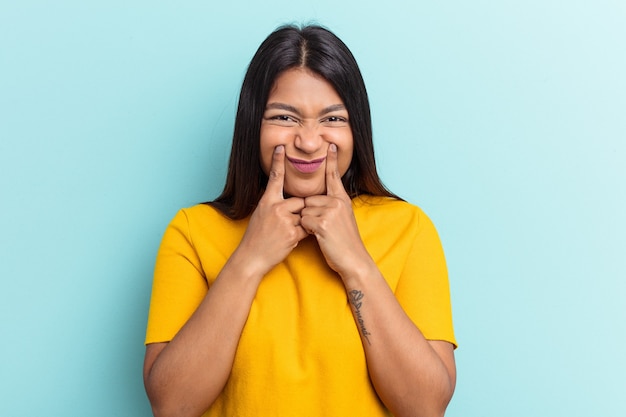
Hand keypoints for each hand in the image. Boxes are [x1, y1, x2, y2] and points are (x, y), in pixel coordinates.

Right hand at [235, 145, 307, 276]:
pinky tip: (288, 240)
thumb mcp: (260, 214)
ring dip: (300, 225)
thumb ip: (273, 204)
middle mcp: (275, 207)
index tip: (282, 147)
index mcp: (267, 201)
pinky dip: (301, 235)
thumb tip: (286, 196)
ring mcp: (284, 220)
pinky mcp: (292, 233)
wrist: (252, 257)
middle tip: (286, 225)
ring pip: (304, 216)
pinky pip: (306, 229)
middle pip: (300, 201)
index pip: (275, 178)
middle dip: (299, 212)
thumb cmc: (256, 236)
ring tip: (285, 234)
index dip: (278, 162)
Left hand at [300, 143, 372, 276]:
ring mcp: (331, 211)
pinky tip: (320, 237)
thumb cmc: (345, 242)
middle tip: (324, 228)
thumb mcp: (343, 219)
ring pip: (304, 210)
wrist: (354, 260)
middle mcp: (337, 202)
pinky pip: (304, 221)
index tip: (330, 144)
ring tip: (323, 234)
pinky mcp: (323, 222)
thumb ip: (332, 206)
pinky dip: (307, 230)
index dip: (331, 161)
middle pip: (308, 199)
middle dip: (309, 214)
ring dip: (308, 224)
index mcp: (342, 199)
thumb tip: (314, 202)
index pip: (334, 176)